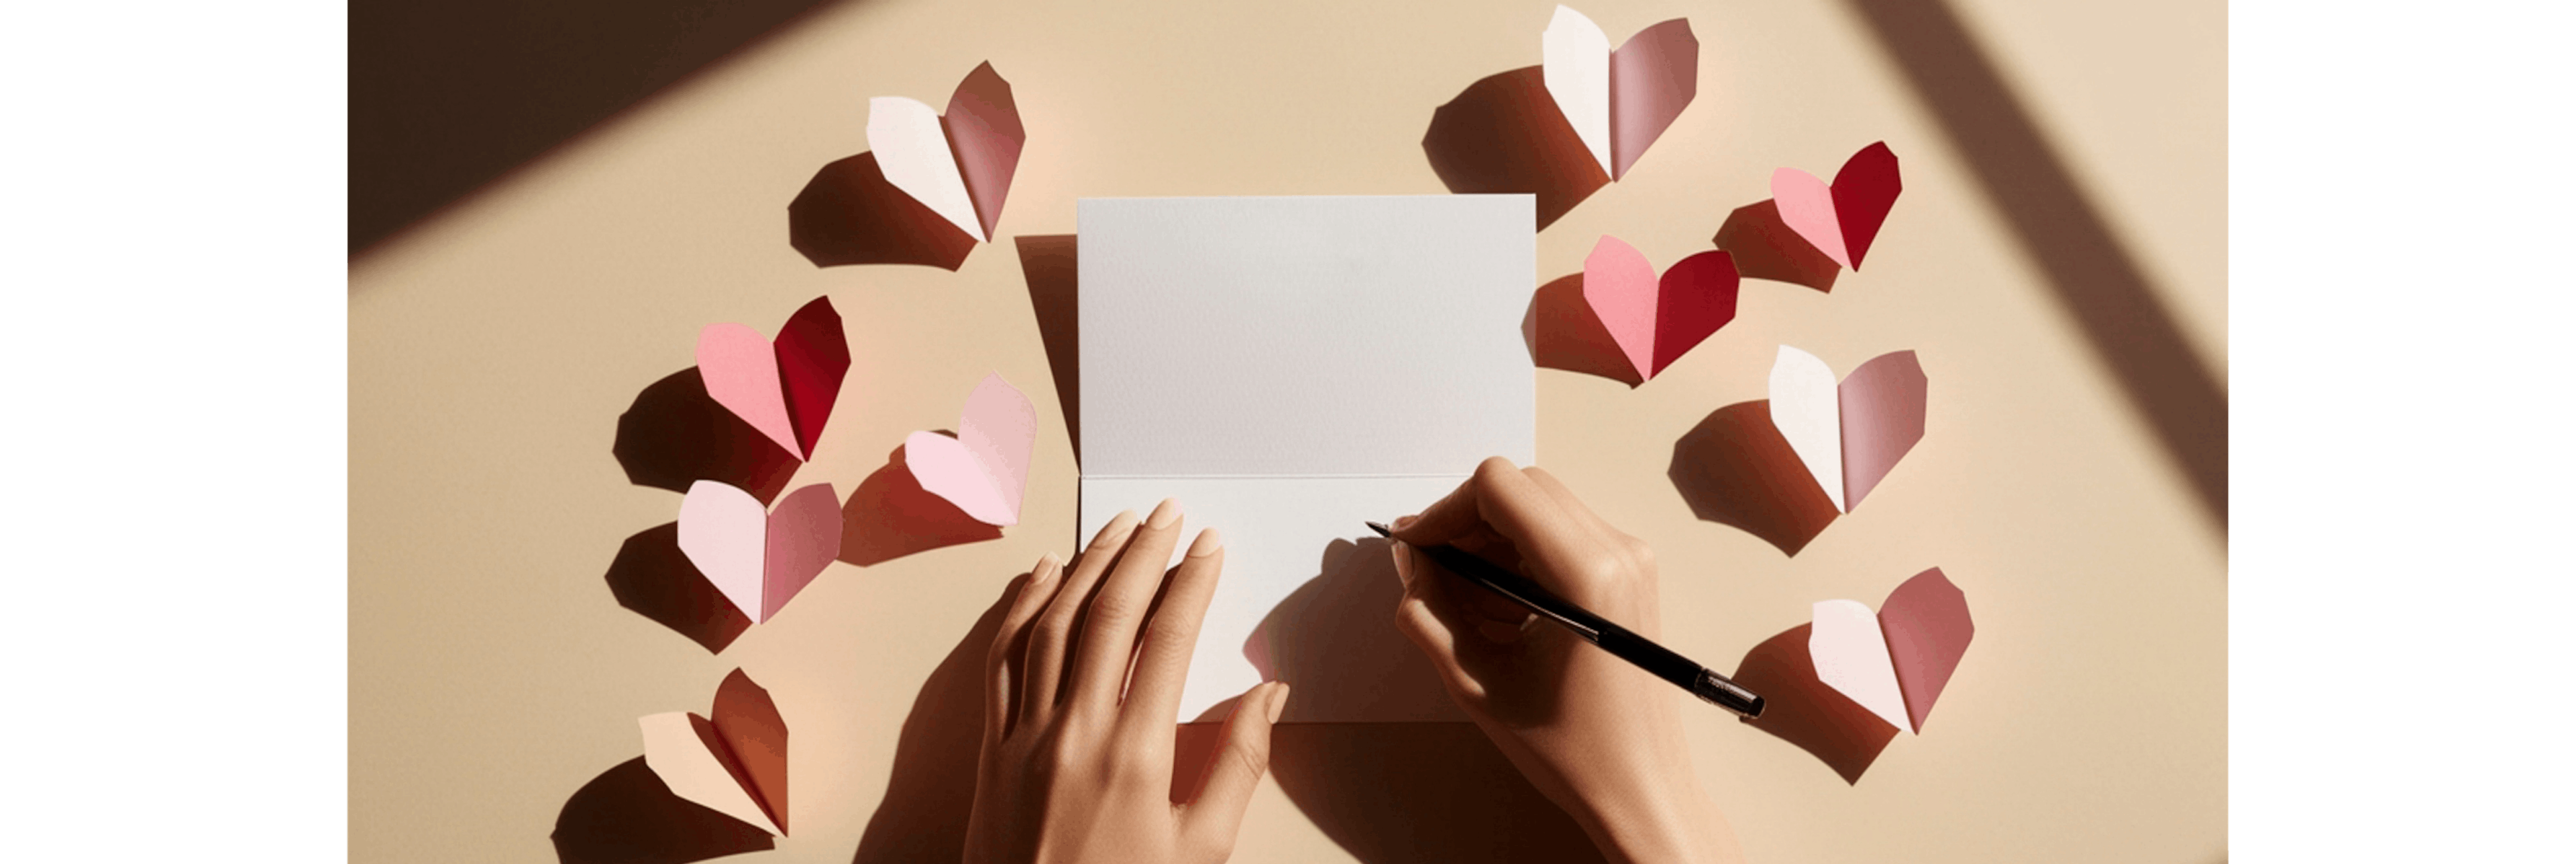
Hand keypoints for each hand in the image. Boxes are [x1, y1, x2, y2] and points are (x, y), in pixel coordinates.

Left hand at [964, 499, 1291, 863]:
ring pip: (1051, 626)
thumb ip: (1236, 766)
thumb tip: (1267, 696)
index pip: (1166, 640)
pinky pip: (1001, 661)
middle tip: (1167, 515)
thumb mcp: (1201, 851)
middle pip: (1107, 616)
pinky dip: (1021, 610)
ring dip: (1085, 567)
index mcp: (1133, 757)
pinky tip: (1040, 577)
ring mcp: (1022, 737)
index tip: (1210, 545)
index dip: (1191, 583)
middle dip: (1140, 555)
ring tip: (1116, 529)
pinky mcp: (990, 750)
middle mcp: (1072, 733)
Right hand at [1389, 458, 1741, 863]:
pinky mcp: (1630, 575)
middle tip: (1432, 574)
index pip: (1498, 487)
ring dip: (1490, 544)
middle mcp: (1619, 551)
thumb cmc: (1575, 750)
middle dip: (1464, 524)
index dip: (1444, 511)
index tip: (1416, 549)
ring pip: (1539, 509)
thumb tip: (1410, 563)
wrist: (1642, 789)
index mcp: (1586, 573)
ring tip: (1465, 608)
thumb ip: (1429, 613)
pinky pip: (1561, 537)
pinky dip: (1519, 561)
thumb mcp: (1477, 683)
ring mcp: (1631, 559)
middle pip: (1520, 488)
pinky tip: (1501, 616)